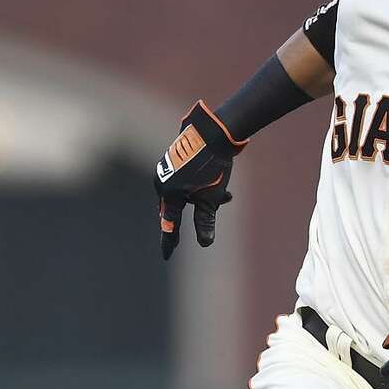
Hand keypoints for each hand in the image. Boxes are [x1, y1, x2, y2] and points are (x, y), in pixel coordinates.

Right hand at [154, 101, 245, 259]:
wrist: (213, 133)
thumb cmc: (212, 168)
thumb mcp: (211, 199)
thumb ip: (205, 222)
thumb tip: (205, 244)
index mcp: (169, 194)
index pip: (169, 224)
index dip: (169, 241)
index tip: (167, 255)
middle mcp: (162, 183)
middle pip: (179, 208)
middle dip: (199, 211)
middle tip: (218, 204)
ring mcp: (165, 171)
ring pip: (185, 194)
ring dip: (204, 198)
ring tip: (226, 194)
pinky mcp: (172, 161)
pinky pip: (184, 182)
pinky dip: (201, 187)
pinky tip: (218, 181)